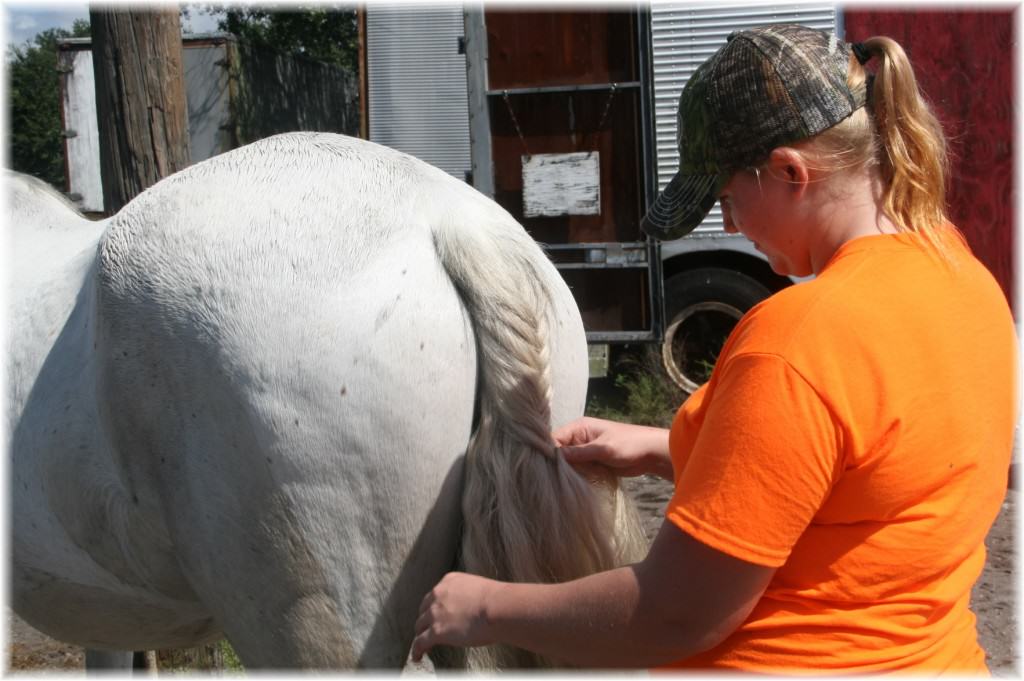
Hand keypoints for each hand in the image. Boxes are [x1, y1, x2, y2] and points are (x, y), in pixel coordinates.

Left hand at [411, 572, 496, 661]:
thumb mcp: (478, 588)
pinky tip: (418, 656)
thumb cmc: (497, 599)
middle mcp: (438, 594)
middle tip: (428, 627)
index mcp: (449, 581)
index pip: (436, 594)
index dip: (435, 605)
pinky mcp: (436, 632)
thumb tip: (474, 606)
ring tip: (422, 644)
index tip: (438, 612)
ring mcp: (435, 613)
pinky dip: (417, 650)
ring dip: (420, 634)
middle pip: (424, 608)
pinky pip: (420, 642)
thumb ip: (469, 594)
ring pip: (420, 625)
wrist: (497, 607)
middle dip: (426, 618)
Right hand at [553, 416, 672, 479]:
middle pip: (558, 451)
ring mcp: (585, 451)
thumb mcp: (603, 448)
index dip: (548, 452)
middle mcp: (579, 438)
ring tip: (558, 485)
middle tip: (549, 480)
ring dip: (566, 472)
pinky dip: (575, 477)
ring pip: (567, 463)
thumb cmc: (629, 444)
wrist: (650, 454)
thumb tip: (555, 455)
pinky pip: (578, 469)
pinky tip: (570, 486)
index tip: (542, 468)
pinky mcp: (592, 462)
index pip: (555, 438)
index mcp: (579, 428)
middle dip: (556, 464)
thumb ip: (579, 453)